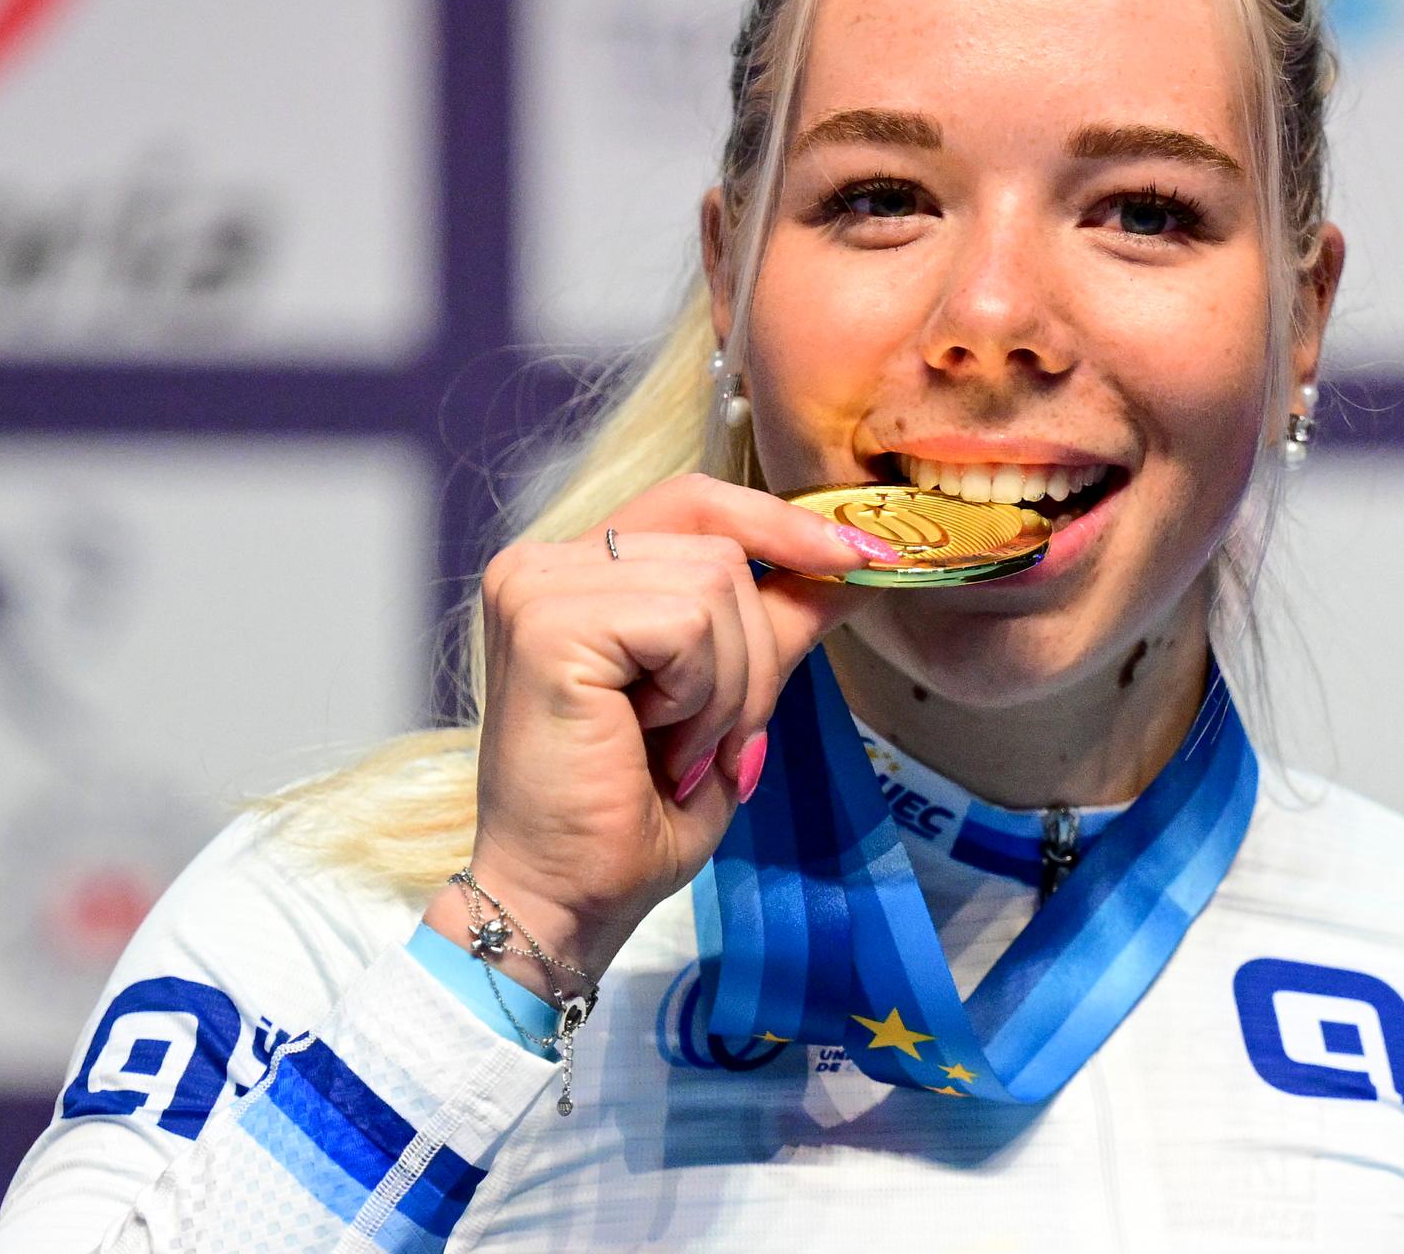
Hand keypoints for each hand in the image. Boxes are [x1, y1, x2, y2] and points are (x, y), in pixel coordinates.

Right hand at [423, 474, 891, 993]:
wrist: (568, 901)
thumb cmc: (630, 818)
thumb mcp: (724, 701)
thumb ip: (774, 622)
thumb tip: (857, 559)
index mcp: (573, 572)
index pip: (696, 502)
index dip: (781, 524)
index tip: (866, 556)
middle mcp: (543, 563)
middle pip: (720, 545)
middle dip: (753, 653)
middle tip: (713, 741)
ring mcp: (537, 588)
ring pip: (715, 583)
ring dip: (727, 686)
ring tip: (675, 748)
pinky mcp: (547, 625)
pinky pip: (687, 624)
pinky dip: (700, 696)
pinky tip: (654, 745)